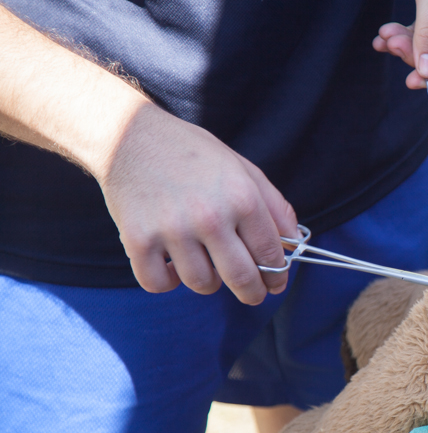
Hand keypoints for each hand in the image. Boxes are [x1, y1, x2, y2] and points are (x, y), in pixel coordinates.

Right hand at [98, 104, 297, 304]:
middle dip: (252, 293)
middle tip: (253, 295)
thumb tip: (294, 242)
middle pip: (241, 278)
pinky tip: (171, 265)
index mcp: (242, 197)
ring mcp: (172, 230)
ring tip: (205, 263)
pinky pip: (159, 284)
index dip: (277, 275)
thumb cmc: (192, 154)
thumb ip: (273, 205)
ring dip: (208, 281)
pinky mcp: (137, 240)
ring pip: (201, 284)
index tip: (275, 284)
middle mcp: (210, 216)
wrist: (128, 136)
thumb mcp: (242, 168)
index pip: (271, 254)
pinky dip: (167, 281)